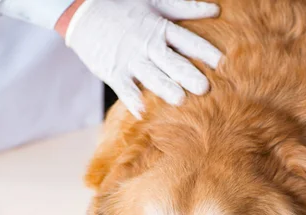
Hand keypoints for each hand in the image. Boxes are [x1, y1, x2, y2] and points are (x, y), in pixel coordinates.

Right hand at [61, 0, 221, 117]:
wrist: (83, 11)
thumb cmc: (122, 7)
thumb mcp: (154, 3)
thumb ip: (184, 8)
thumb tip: (215, 10)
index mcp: (159, 28)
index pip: (187, 41)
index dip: (205, 52)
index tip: (222, 64)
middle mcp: (146, 45)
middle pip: (171, 62)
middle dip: (188, 75)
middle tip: (205, 88)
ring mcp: (129, 60)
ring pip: (150, 76)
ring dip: (165, 88)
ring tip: (179, 100)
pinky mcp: (112, 72)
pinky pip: (124, 88)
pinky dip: (132, 100)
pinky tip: (142, 112)